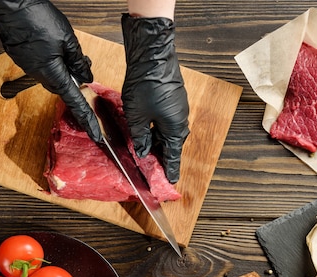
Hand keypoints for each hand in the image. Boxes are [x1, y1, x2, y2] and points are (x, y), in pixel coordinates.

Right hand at [0, 0, 101, 142]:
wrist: (10, 3)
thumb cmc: (36, 17)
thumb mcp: (68, 39)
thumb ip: (78, 61)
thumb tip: (85, 75)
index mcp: (52, 73)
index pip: (74, 101)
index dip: (86, 118)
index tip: (95, 134)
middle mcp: (37, 73)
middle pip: (62, 85)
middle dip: (72, 78)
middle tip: (80, 62)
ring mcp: (26, 65)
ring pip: (50, 74)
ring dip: (60, 66)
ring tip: (64, 47)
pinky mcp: (20, 56)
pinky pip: (39, 65)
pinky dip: (49, 58)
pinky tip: (49, 43)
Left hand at [121, 13, 189, 182]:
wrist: (153, 54)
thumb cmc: (147, 86)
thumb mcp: (137, 117)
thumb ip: (139, 137)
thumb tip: (142, 152)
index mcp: (175, 129)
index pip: (173, 156)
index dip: (170, 170)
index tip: (171, 182)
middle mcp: (180, 120)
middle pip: (170, 144)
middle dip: (161, 156)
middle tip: (152, 169)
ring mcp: (176, 108)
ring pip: (166, 131)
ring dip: (156, 141)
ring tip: (145, 151)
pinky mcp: (171, 98)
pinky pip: (164, 120)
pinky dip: (155, 128)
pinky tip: (145, 129)